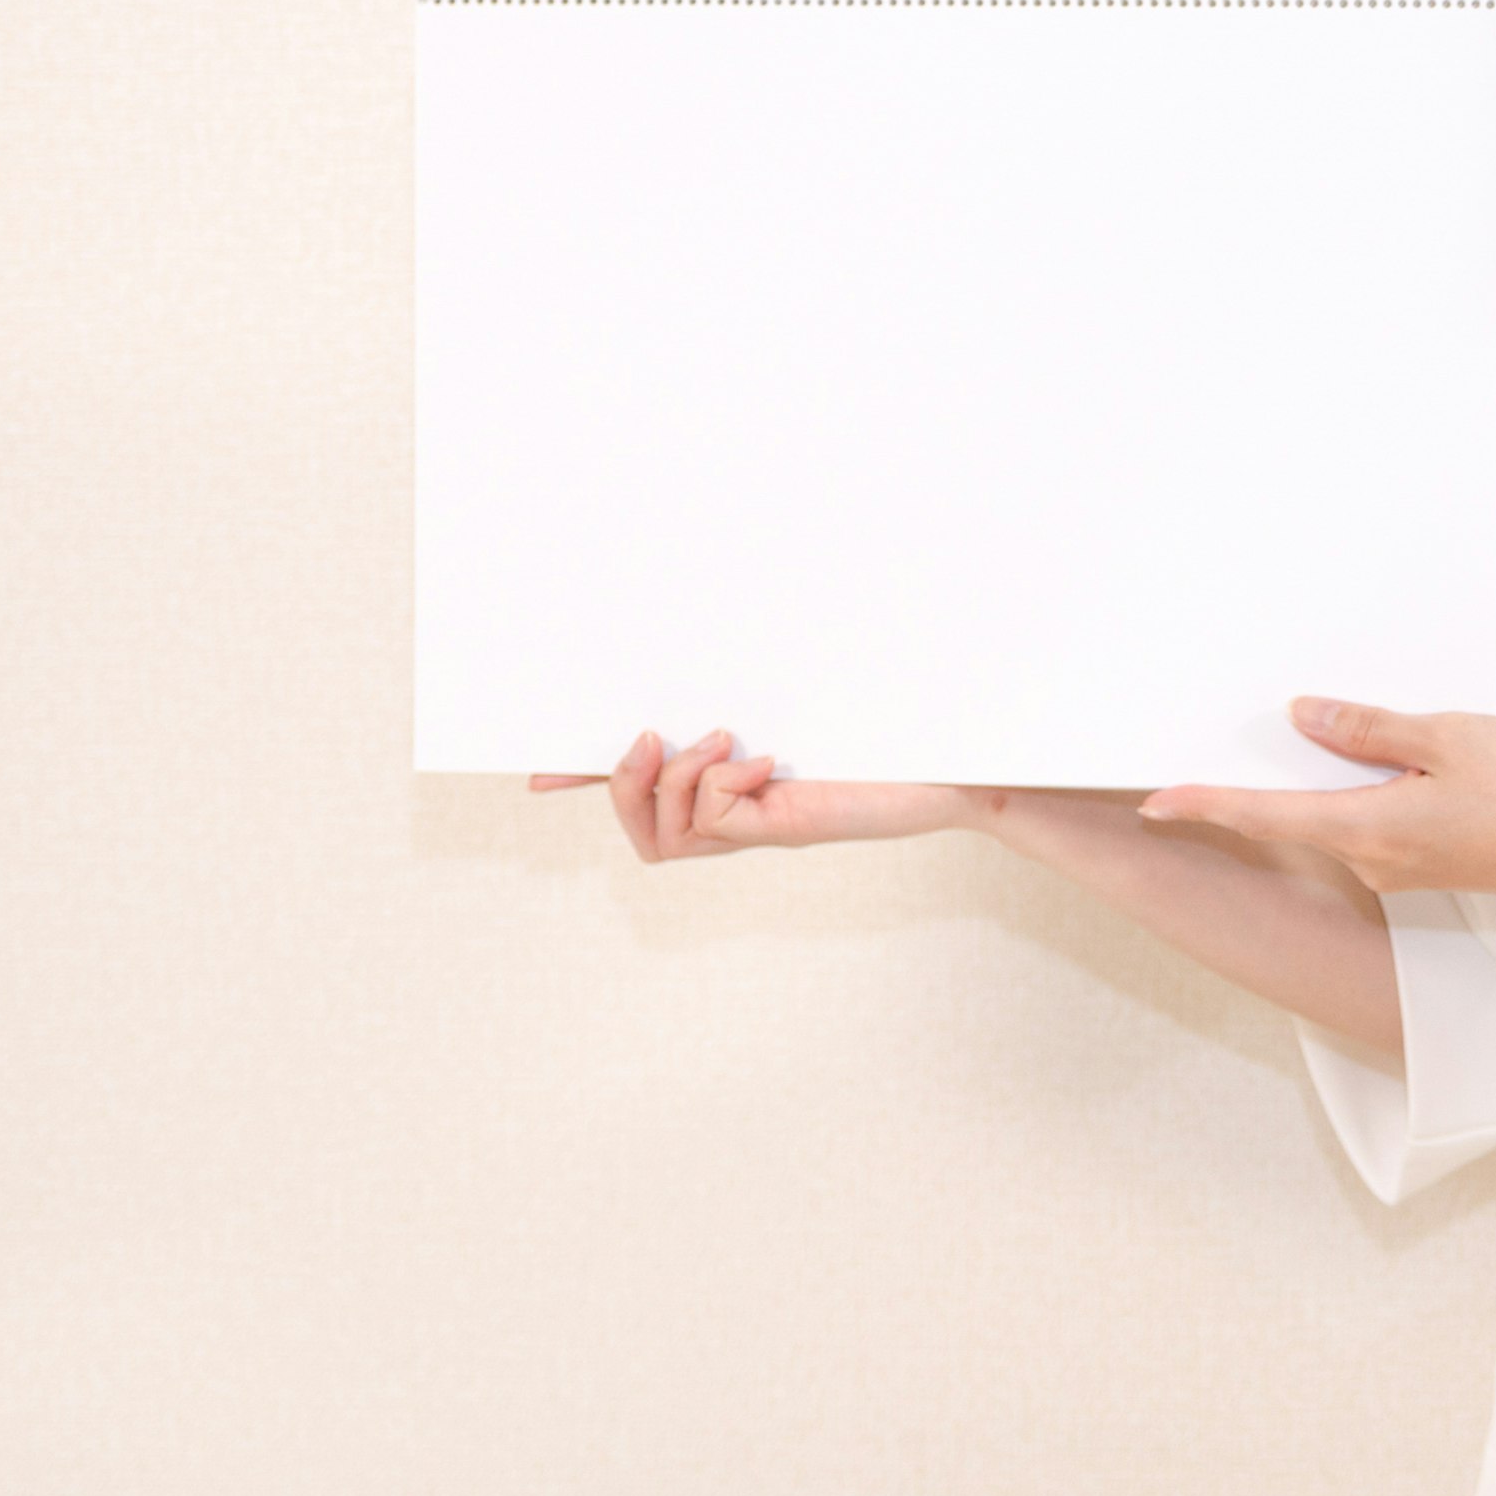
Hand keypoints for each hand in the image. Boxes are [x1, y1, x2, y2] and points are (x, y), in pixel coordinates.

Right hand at [530, 728, 990, 861]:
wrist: (959, 768)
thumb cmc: (892, 734)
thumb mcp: (807, 706)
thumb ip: (754, 701)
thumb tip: (705, 662)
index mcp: (736, 788)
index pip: (647, 798)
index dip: (587, 784)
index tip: (536, 773)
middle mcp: (743, 818)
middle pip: (643, 831)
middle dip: (622, 785)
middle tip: (650, 736)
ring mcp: (764, 828)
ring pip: (672, 834)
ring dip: (682, 780)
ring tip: (725, 740)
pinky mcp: (791, 828)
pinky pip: (719, 825)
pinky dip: (724, 789)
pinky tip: (764, 764)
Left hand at [1133, 700, 1495, 903]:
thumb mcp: (1446, 737)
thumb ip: (1370, 730)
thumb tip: (1306, 717)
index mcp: (1368, 829)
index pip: (1263, 816)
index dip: (1203, 806)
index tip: (1154, 802)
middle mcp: (1374, 860)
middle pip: (1295, 816)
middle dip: (1266, 780)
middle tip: (1235, 739)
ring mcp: (1400, 869)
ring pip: (1338, 817)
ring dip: (1327, 780)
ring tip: (1336, 733)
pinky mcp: (1426, 865)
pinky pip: (1373, 823)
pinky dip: (1364, 792)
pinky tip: (1392, 760)